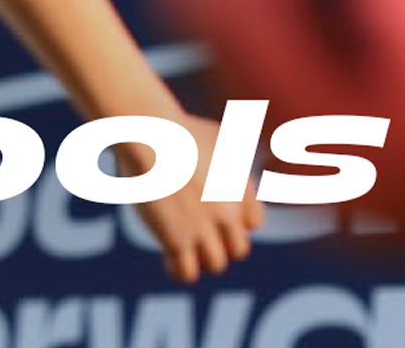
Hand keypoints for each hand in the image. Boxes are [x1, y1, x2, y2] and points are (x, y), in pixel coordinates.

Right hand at [128, 114, 265, 283]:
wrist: (151, 135)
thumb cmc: (178, 130)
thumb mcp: (218, 135)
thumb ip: (233, 154)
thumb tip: (236, 162)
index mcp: (241, 188)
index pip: (254, 222)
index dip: (237, 222)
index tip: (217, 215)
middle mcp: (228, 211)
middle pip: (239, 249)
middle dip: (222, 244)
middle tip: (199, 235)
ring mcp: (203, 227)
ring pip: (216, 265)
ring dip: (200, 259)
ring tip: (182, 247)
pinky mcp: (177, 239)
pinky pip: (186, 273)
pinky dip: (178, 270)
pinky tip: (166, 257)